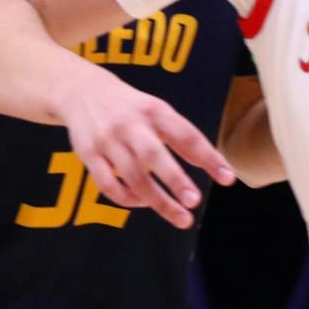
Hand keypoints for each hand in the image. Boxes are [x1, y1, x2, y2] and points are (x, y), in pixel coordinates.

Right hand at [56, 73, 234, 229]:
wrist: (80, 91)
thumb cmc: (131, 107)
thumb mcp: (156, 109)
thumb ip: (181, 135)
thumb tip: (214, 165)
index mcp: (154, 110)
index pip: (186, 135)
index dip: (208, 157)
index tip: (228, 178)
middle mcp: (130, 124)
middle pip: (154, 155)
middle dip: (175, 180)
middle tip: (195, 202)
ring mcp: (107, 140)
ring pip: (132, 177)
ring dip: (158, 201)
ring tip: (181, 217)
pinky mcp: (88, 155)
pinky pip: (109, 185)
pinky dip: (128, 199)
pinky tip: (144, 203)